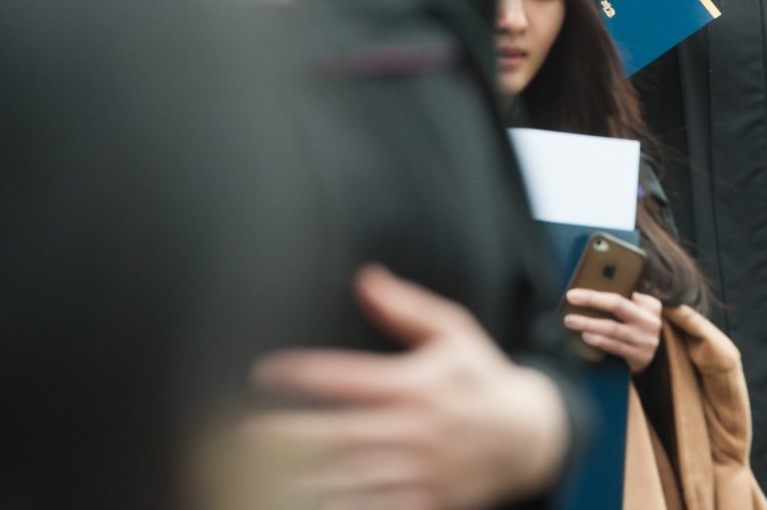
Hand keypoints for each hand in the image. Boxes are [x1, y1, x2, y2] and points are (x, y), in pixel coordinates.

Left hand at [247, 266, 570, 509]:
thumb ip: (404, 308)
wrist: (527, 436)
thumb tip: (365, 279)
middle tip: (240, 431)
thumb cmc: (479, 377)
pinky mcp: (424, 503)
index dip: (301, 375)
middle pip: (337, 435)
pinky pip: (374, 509)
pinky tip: (304, 500)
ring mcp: (418, 473)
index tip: (263, 373)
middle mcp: (414, 431)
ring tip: (255, 473)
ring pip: (349, 480)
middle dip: (286, 435)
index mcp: (414, 385)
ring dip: (302, 478)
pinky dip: (339, 506)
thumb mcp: (451, 331)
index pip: (346, 378)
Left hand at [563, 289, 662, 373]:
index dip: (596, 293)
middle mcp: (650, 321)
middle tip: (570, 299)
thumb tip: (587, 289)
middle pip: (617, 306)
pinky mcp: (640, 357)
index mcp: (649, 305)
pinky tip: (586, 337)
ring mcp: (646, 341)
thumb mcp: (636, 311)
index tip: (573, 292)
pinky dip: (599, 341)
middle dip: (592, 300)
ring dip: (589, 324)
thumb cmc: (635, 327)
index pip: (621, 294)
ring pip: (613, 329)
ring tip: (571, 321)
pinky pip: (615, 347)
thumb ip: (622, 302)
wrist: (649, 356)